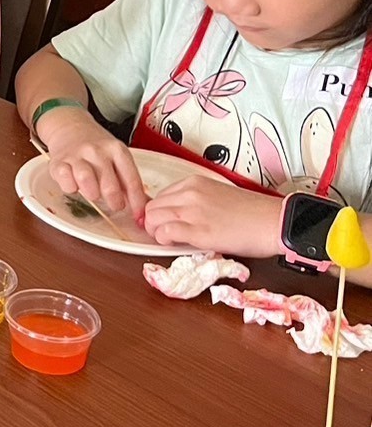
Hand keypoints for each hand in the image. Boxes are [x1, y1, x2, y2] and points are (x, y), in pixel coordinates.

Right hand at [38, 108, 148, 217]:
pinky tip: (74, 184)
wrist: (69, 126)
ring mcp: (77, 155)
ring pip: (87, 181)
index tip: (138, 215)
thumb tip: (143, 208)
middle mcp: (97, 151)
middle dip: (114, 202)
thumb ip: (127, 180)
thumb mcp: (116, 155)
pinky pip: (66, 183)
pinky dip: (71, 189)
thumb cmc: (96, 146)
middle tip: (114, 205)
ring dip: (92, 194)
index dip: (136, 202)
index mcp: (117, 150)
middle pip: (110, 186)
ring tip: (93, 193)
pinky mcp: (58, 162)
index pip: (131, 180)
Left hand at [143, 178, 280, 257]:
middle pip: (151, 208)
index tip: (164, 222)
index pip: (159, 196)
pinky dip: (164, 240)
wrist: (274, 222)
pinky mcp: (199, 231)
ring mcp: (193, 211)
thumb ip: (194, 200)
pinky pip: (165, 233)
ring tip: (169, 240)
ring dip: (156, 232)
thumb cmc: (253, 213)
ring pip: (153, 219)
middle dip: (153, 223)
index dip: (159, 212)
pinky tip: (175, 244)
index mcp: (194, 183)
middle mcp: (190, 194)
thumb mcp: (217, 196)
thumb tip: (177, 214)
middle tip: (163, 234)